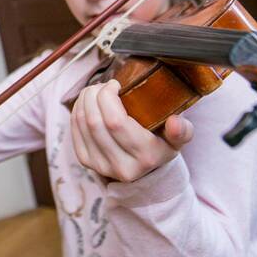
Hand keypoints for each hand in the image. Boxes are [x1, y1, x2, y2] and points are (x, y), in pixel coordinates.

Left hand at [70, 80, 193, 181]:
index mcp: (145, 157)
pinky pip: (75, 130)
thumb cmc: (160, 146)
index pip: (116, 122)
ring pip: (83, 124)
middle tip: (103, 85)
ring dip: (84, 100)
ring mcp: (101, 165)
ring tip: (94, 90)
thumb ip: (182, 131)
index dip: (108, 97)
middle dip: (94, 95)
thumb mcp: (176, 140)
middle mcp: (121, 166)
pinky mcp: (86, 161)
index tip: (115, 84)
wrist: (145, 171)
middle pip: (96, 122)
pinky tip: (86, 101)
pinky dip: (77, 110)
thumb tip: (175, 121)